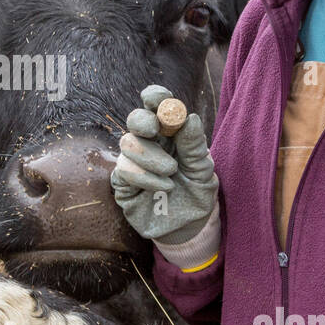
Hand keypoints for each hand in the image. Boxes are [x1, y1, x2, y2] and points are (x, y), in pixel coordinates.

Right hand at [110, 84, 218, 244]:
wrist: (189, 227)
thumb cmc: (196, 193)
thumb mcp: (202, 170)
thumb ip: (195, 146)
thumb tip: (190, 117)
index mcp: (169, 133)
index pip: (156, 107)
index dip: (154, 98)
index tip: (155, 98)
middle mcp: (148, 143)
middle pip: (135, 119)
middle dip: (143, 121)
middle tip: (155, 130)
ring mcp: (133, 161)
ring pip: (128, 144)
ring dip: (151, 157)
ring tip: (171, 173)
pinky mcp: (122, 182)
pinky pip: (124, 170)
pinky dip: (145, 177)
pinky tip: (164, 187)